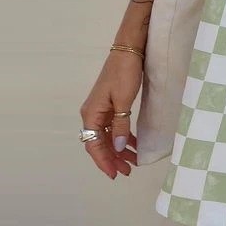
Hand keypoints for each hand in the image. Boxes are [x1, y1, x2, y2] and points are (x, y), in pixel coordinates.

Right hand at [79, 51, 141, 179]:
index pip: (94, 145)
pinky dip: (123, 137)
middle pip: (100, 143)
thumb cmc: (124, 73)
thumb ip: (120, 125)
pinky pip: (114, 127)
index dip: (104, 161)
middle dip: (113, 159)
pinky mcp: (111, 104)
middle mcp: (93, 113)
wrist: (129, 50)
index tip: (115, 175)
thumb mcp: (123, 101)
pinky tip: (133, 144)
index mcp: (91, 114)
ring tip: (133, 162)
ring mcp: (102, 109)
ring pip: (108, 136)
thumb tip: (118, 147)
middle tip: (128, 171)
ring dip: (119, 149)